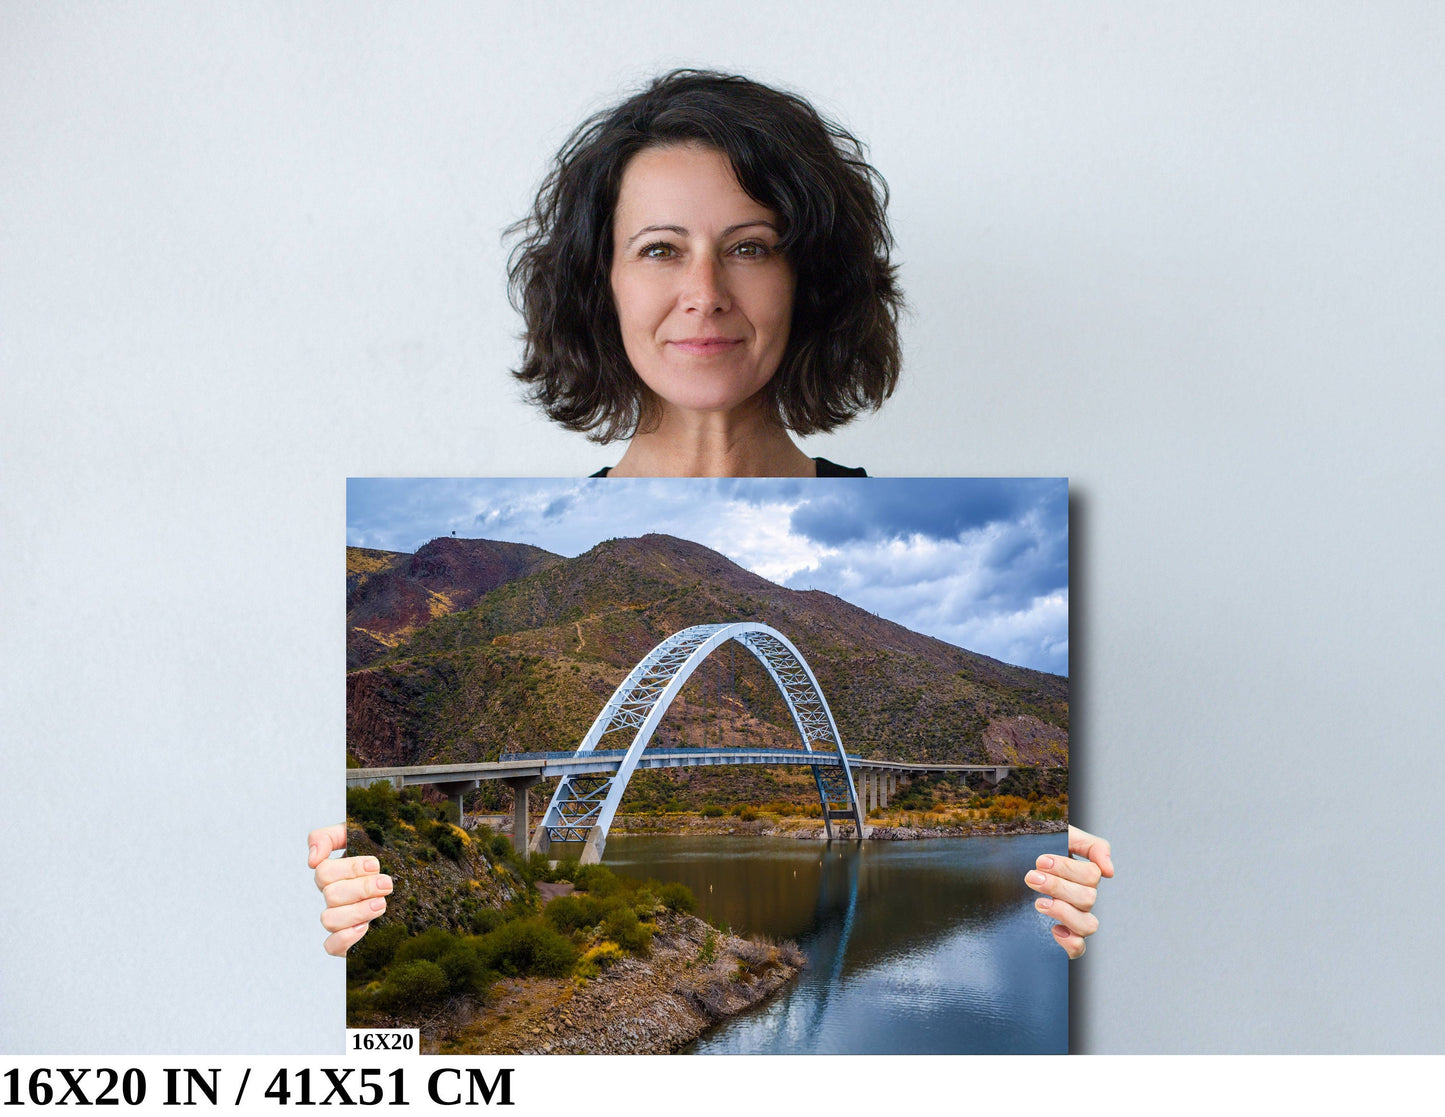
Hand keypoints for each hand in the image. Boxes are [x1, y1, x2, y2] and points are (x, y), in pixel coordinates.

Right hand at [308, 823, 392, 956]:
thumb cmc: (387, 854)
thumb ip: (330, 837)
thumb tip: (312, 860)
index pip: (324, 872)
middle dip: (361, 888)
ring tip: (382, 904)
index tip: (375, 864)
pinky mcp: (349, 941)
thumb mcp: (361, 835)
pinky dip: (345, 938)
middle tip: (387, 884)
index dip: (349, 868)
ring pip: (329, 920)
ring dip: (357, 911)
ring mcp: (341, 920)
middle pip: (331, 895)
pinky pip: (331, 946)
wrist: (418, 881)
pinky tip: (365, 928)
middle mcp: (335, 898)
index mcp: (335, 874)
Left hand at [1026, 824, 1113, 958]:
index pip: (1092, 875)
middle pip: (1088, 898)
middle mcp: (1083, 898)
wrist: (1010, 863)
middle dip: (1057, 886)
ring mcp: (1075, 918)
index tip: (1040, 861)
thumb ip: (1092, 846)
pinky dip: (1070, 942)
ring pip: (1088, 925)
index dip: (1067, 868)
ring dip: (1063, 912)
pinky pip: (1078, 949)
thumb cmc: (1040, 847)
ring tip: (1039, 903)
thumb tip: (1110, 871)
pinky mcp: (1063, 935)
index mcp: (1085, 875)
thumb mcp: (1065, 835)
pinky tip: (1054, 929)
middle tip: (1031, 877)